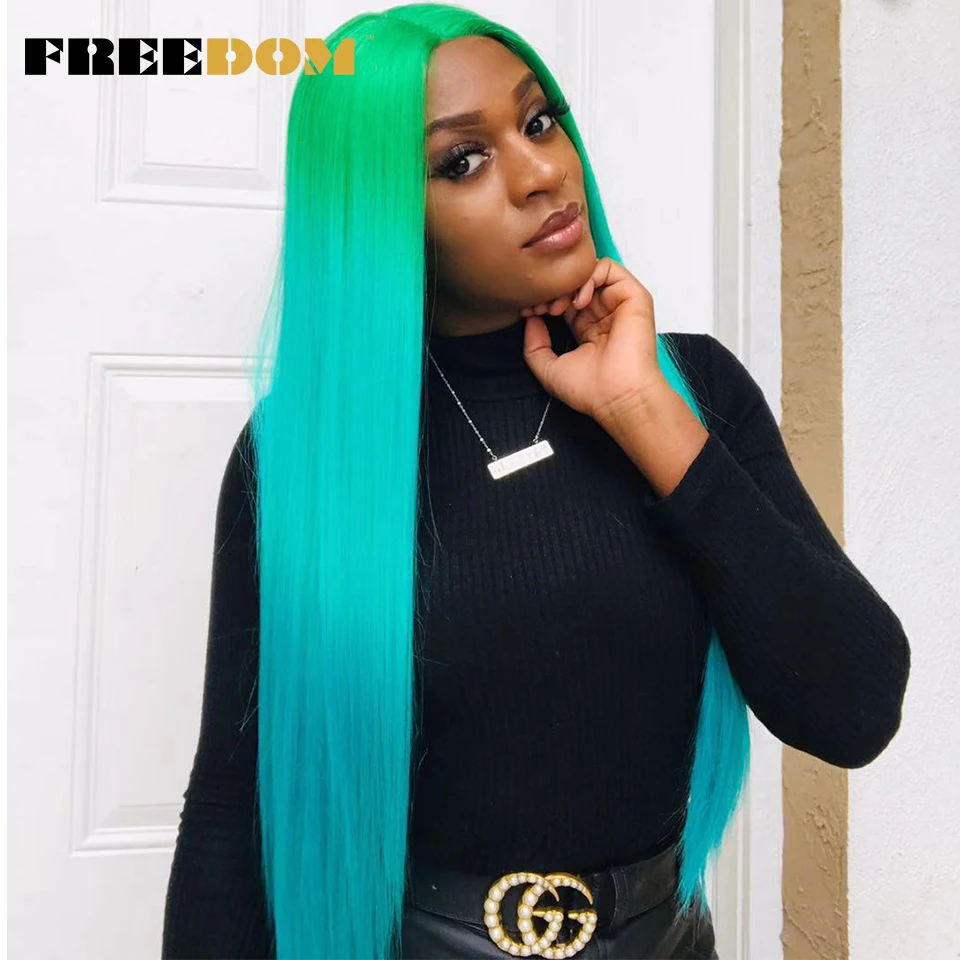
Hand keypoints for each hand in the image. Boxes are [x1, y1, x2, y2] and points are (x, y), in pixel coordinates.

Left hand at [520, 257, 667, 424]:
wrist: (618, 396)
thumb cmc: (591, 390)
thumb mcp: (548, 369)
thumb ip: (533, 346)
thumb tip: (530, 321)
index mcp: (588, 329)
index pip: (563, 300)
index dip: (544, 300)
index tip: (528, 312)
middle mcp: (604, 314)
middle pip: (574, 284)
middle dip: (552, 291)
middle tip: (540, 307)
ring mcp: (619, 304)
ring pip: (589, 272)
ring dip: (569, 283)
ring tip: (558, 307)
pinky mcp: (634, 296)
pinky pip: (609, 268)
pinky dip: (589, 276)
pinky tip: (578, 301)